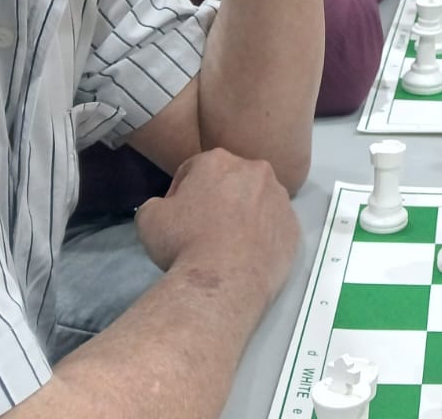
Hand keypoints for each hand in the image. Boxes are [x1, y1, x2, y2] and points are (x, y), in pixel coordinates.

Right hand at [135, 147, 299, 306]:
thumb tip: (166, 207)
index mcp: (218, 161)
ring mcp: (279, 198)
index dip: (180, 192)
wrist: (223, 279)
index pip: (194, 170)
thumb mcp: (149, 219)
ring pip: (257, 201)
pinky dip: (262, 235)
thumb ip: (156, 203)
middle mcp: (255, 171)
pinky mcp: (293, 225)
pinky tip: (246, 255)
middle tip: (202, 229)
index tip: (177, 215)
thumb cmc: (183, 243)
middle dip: (217, 199)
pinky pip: (274, 226)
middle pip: (230, 181)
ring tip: (227, 244)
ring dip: (244, 214)